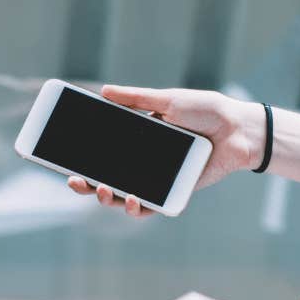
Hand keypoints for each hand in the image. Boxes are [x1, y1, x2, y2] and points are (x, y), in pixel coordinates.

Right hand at [62, 84, 263, 216]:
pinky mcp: (174, 193)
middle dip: (86, 184)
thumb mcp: (167, 100)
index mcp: (138, 139)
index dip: (81, 158)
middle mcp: (143, 162)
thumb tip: (104, 92)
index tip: (61, 158)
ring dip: (107, 198)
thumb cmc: (205, 111)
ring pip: (123, 197)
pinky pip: (151, 207)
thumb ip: (136, 99)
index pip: (102, 152)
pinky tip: (132, 201)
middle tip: (75, 180)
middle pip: (105, 178)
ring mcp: (157, 179)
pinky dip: (137, 208)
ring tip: (103, 190)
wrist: (238, 129)